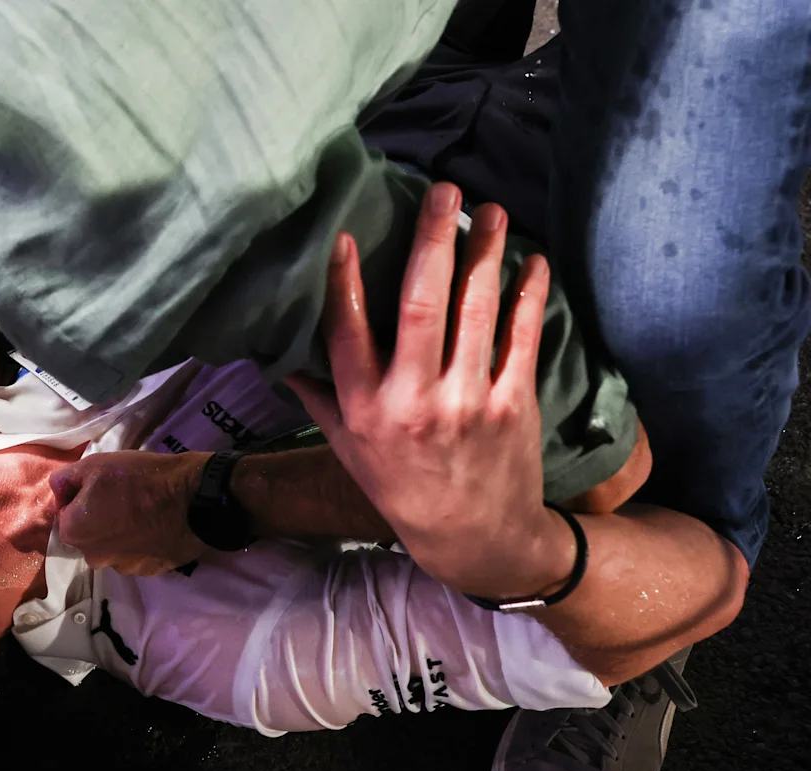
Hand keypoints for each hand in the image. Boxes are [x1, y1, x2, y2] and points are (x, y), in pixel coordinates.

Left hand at [50, 451, 208, 575]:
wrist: (191, 500)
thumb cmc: (137, 479)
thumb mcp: (93, 465)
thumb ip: (64, 479)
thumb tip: (58, 490)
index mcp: (74, 533)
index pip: (66, 513)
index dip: (82, 495)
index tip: (102, 485)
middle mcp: (94, 558)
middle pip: (90, 533)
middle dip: (99, 518)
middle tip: (123, 496)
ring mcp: (124, 568)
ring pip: (114, 546)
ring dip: (122, 532)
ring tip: (143, 511)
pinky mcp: (150, 571)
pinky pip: (138, 554)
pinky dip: (143, 542)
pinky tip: (157, 524)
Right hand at [284, 184, 572, 597]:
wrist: (474, 539)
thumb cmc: (401, 488)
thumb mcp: (347, 448)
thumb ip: (318, 395)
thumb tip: (279, 350)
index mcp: (363, 409)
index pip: (347, 333)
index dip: (344, 281)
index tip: (347, 233)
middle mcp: (411, 402)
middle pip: (421, 306)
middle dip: (434, 241)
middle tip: (443, 190)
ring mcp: (466, 401)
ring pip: (476, 310)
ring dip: (485, 253)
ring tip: (490, 210)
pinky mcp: (512, 404)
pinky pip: (521, 336)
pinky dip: (528, 294)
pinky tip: (531, 260)